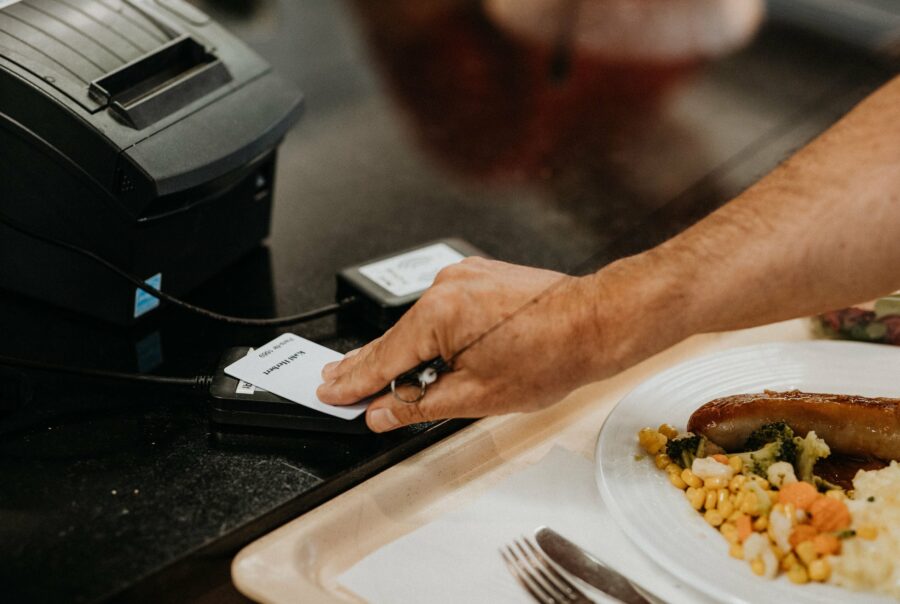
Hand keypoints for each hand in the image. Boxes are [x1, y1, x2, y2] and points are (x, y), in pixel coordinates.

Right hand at [316, 257, 644, 431]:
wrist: (595, 323)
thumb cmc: (551, 356)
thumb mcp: (477, 396)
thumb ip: (419, 405)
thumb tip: (383, 412)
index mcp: (440, 315)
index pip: (383, 357)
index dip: (354, 381)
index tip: (331, 391)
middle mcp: (446, 287)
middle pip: (394, 336)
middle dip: (366, 363)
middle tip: (335, 379)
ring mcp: (462, 277)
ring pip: (418, 323)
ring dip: (401, 349)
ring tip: (373, 373)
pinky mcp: (477, 276)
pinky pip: (440, 309)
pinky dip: (428, 331)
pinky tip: (419, 351)